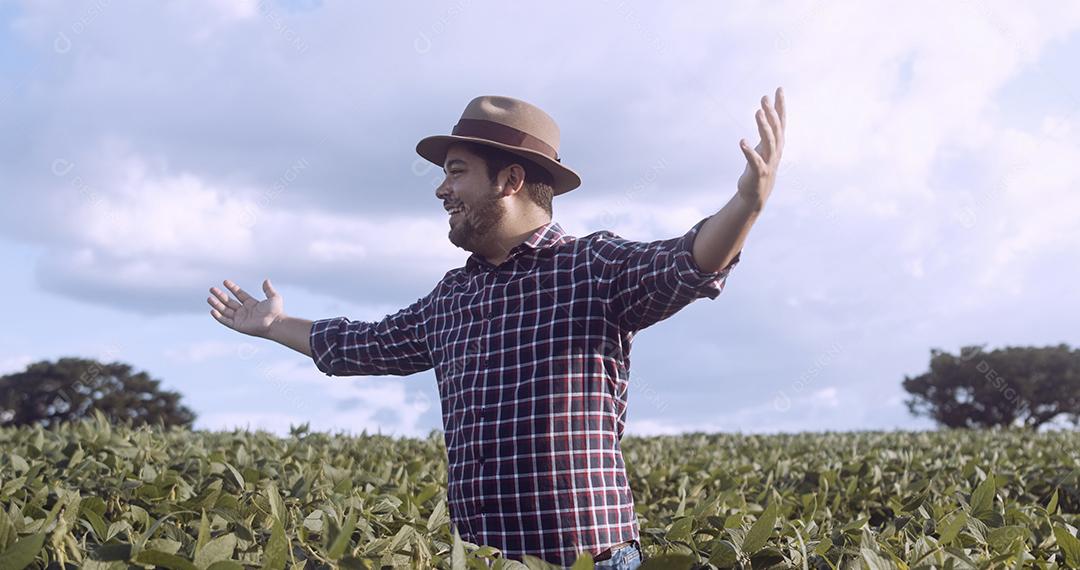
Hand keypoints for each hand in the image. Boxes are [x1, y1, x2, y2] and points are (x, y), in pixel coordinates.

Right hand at [207, 279, 283, 337]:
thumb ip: (268, 289)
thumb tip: (266, 280)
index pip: (239, 294)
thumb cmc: (276, 311)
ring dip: (217, 305)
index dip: (232, 288)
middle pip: (229, 302)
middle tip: (212, 289)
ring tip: (209, 298)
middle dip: (220, 295)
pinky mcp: (238, 326)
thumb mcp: (273, 297)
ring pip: (225, 311)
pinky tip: (212, 310)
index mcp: (252, 304)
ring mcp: (241, 319)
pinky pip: (226, 321)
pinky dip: (219, 317)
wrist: (275, 323)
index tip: (225, 281)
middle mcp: (245, 311)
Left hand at [737, 86, 785, 208]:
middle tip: (764, 98)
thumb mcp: (765, 145)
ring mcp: (768, 161)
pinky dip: (748, 151)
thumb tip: (767, 108)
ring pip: (769, 142)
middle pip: (776, 129)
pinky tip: (741, 141)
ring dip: (763, 127)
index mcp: (777, 143)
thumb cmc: (761, 165)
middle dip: (771, 113)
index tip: (779, 89)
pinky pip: (754, 160)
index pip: (781, 121)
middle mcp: (776, 150)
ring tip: (757, 112)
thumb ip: (767, 128)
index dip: (781, 105)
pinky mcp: (758, 172)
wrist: (757, 193)